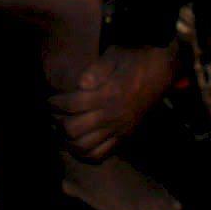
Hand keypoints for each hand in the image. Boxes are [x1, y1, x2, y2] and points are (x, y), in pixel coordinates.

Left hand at [51, 44, 176, 162]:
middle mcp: (112, 116)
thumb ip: (95, 69)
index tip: (49, 99)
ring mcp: (119, 129)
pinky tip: (77, 143)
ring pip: (85, 147)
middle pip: (74, 129)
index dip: (55, 103)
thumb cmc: (134, 60)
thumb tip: (80, 84)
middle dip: (58, 121)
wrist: (161, 72)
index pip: (72, 104)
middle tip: (54, 114)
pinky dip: (85, 153)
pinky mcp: (124, 138)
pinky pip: (101, 154)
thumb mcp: (114, 55)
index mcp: (108, 95)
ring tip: (62, 129)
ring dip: (68, 140)